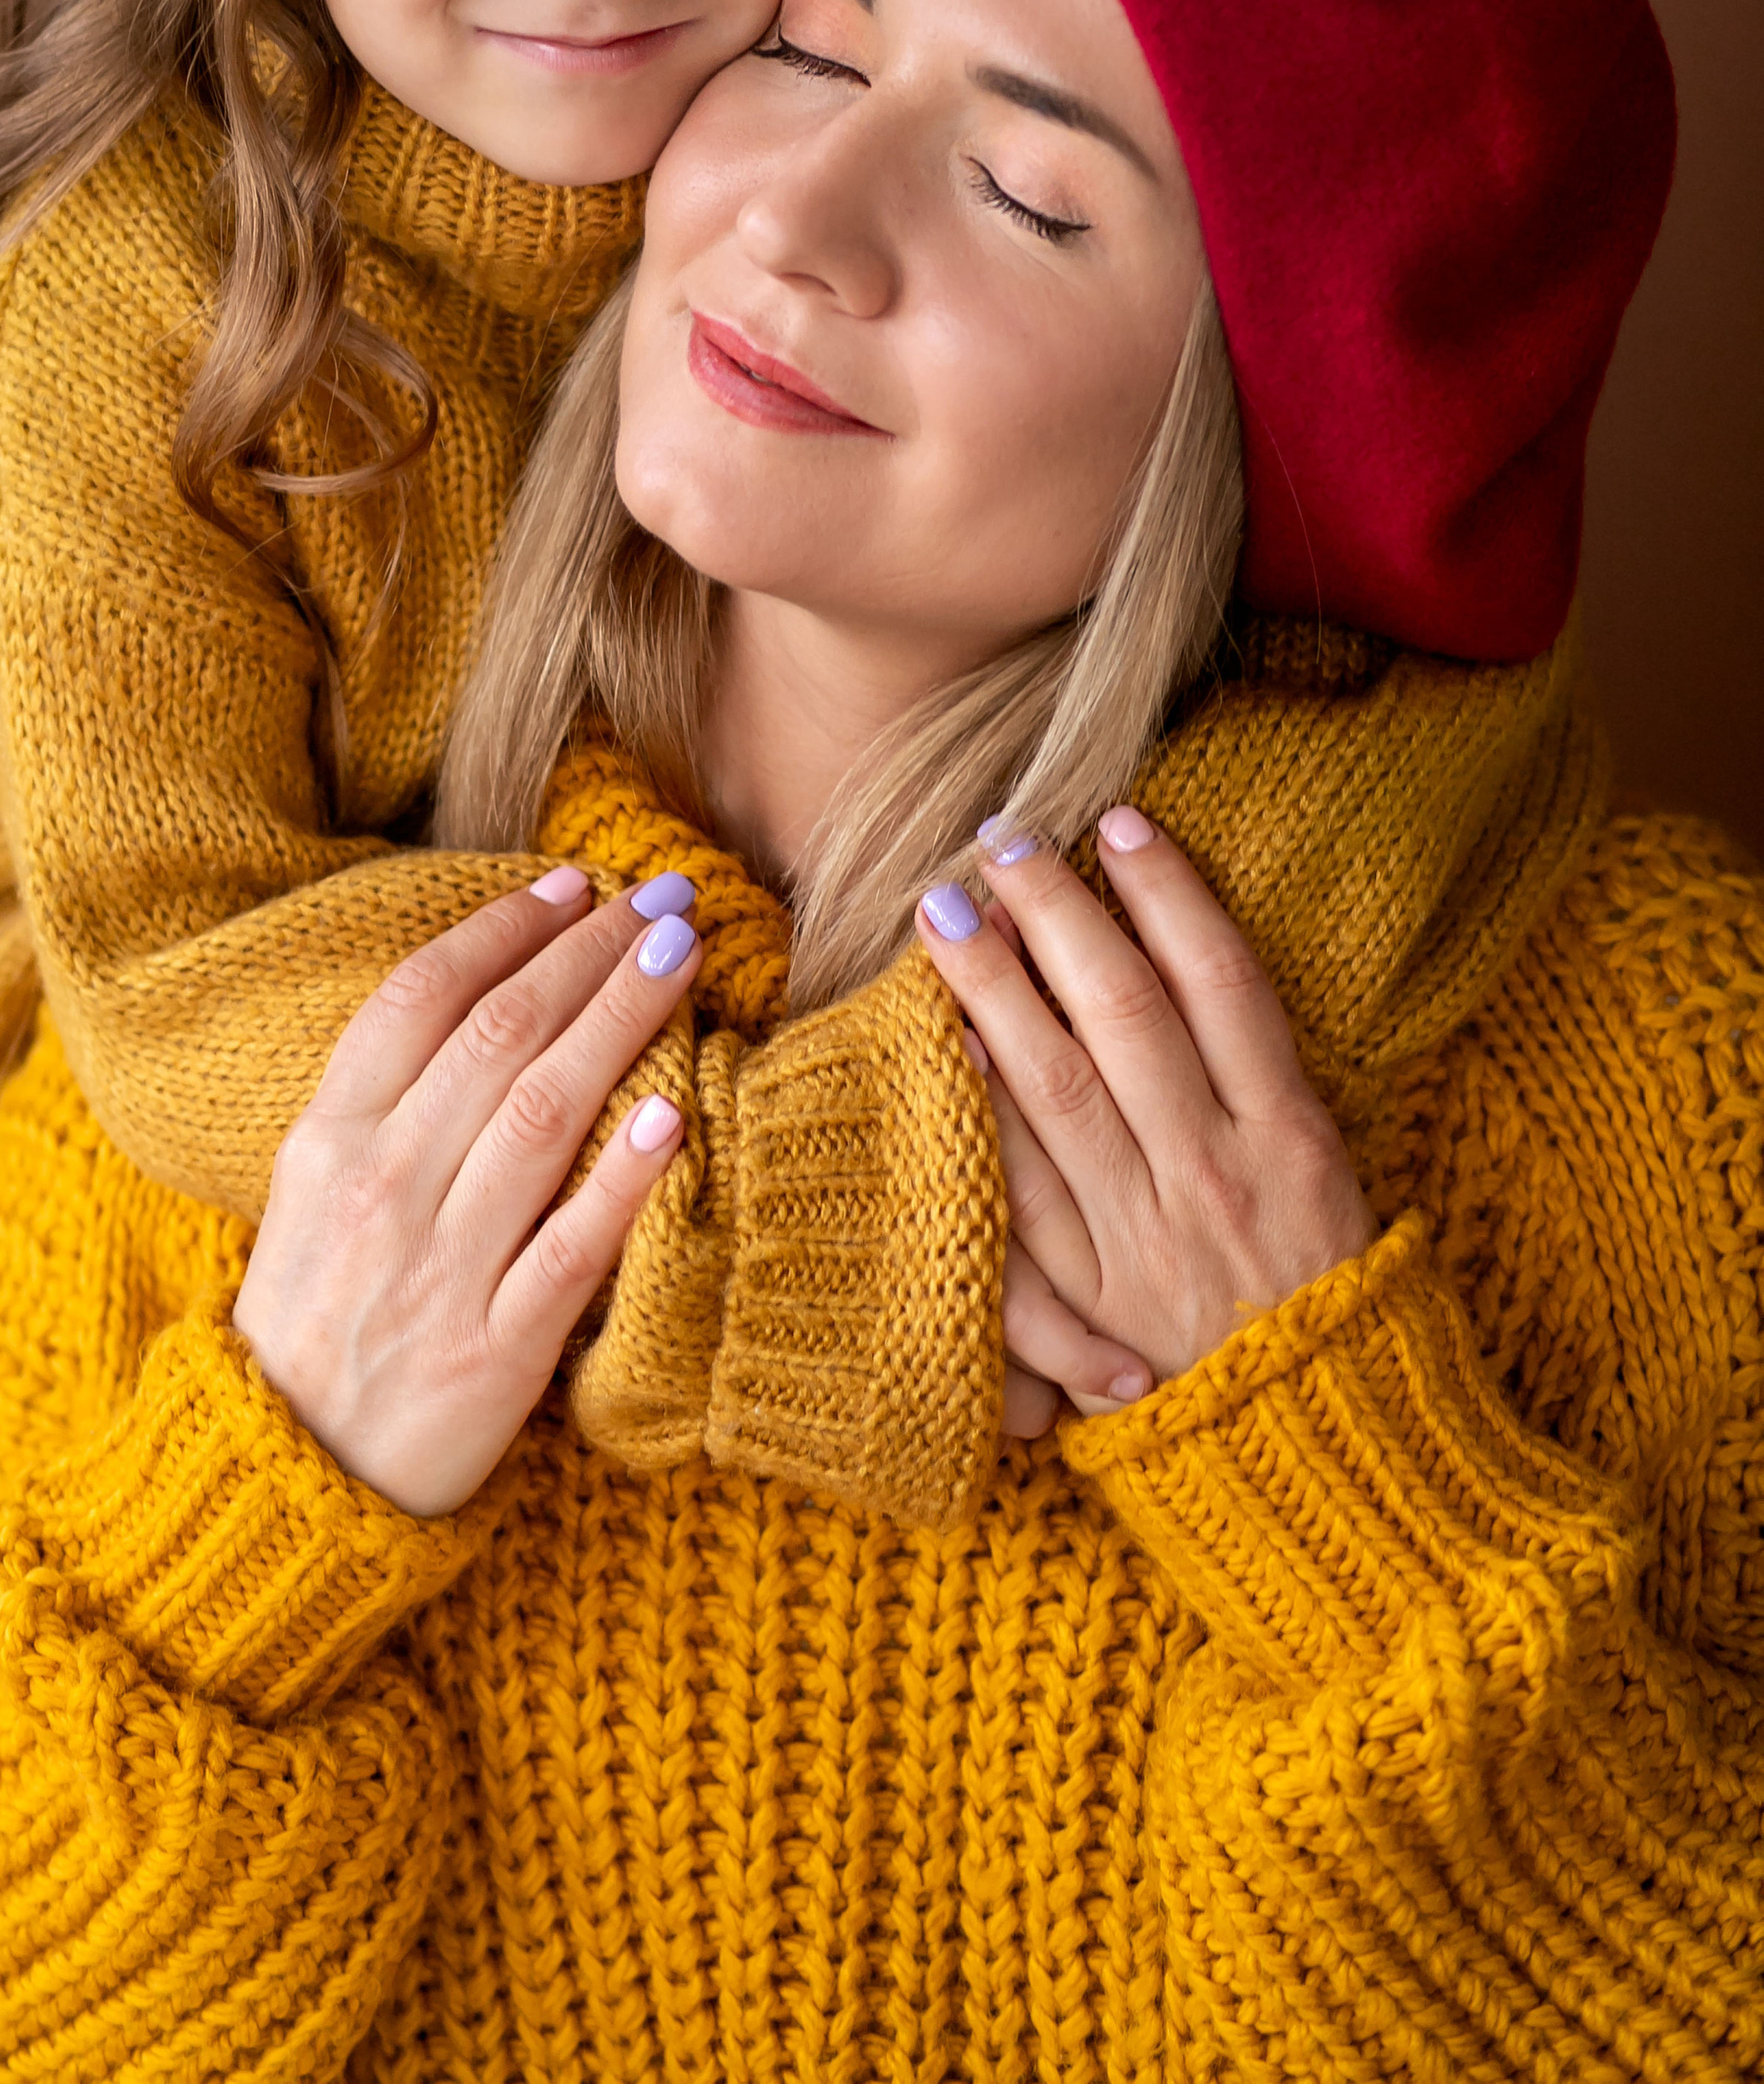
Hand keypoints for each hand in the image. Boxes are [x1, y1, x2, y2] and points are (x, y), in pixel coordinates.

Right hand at [234, 868, 697, 1515]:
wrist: (280, 1480)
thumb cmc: (311, 1321)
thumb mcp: (308, 1194)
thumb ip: (381, 1104)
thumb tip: (485, 1001)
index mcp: (328, 1139)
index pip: (422, 998)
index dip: (504, 927)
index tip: (575, 883)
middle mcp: (381, 1187)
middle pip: (500, 1036)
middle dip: (588, 952)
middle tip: (662, 897)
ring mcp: (439, 1269)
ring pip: (542, 1116)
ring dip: (619, 1022)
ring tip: (678, 958)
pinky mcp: (494, 1354)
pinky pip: (570, 1251)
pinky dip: (621, 1181)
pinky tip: (672, 1116)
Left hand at [921, 810, 1374, 1407]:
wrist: (1327, 1453)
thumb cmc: (1328, 1295)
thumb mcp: (1331, 1173)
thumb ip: (1259, 1076)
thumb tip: (1176, 958)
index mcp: (1290, 1132)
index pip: (1222, 981)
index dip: (1168, 892)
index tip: (1118, 821)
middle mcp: (1214, 1170)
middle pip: (1125, 1011)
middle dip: (1059, 912)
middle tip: (1003, 838)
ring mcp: (1144, 1234)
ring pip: (1057, 1084)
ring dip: (996, 986)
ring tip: (946, 908)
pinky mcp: (1087, 1297)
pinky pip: (1020, 1188)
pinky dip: (980, 1108)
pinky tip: (942, 1040)